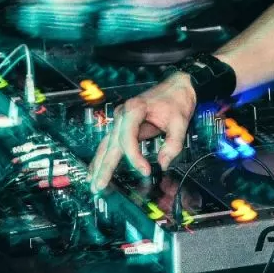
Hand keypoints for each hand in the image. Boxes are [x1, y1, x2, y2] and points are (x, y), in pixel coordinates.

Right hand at [88, 72, 196, 191]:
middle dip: (105, 167)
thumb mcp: (180, 121)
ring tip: (93, 182)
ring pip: (107, 145)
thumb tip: (163, 164)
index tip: (146, 171)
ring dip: (99, 164)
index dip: (135, 157)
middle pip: (112, 144)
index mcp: (135, 109)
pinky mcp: (124, 126)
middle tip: (100, 186)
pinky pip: (111, 143)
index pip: (128, 139)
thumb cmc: (176, 99)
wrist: (177, 86)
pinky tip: (96, 168)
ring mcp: (121, 120)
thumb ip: (173, 144)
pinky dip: (103, 156)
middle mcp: (123, 114)